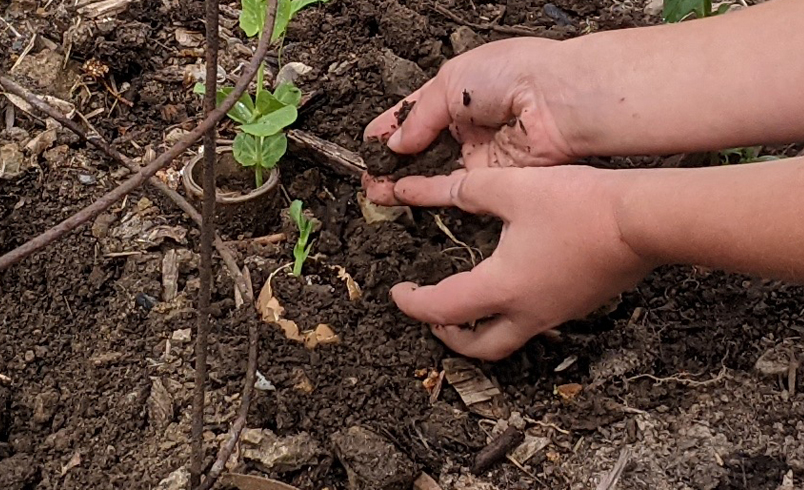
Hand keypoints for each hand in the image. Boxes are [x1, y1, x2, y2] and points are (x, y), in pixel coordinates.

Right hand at [363, 38, 578, 205]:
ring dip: (401, 181)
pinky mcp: (490, 178)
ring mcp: (478, 152)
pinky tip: (398, 194)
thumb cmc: (510, 75)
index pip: (416, 112)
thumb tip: (396, 145)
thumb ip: (419, 117)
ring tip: (373, 190)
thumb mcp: (450, 82)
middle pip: (422, 147)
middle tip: (367, 175)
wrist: (558, 100)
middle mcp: (466, 124)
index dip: (391, 127)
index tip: (367, 143)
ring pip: (432, 171)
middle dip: (392, 161)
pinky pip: (452, 188)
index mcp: (457, 91)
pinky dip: (424, 192)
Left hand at [388, 166, 652, 359]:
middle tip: (433, 313)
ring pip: (508, 340)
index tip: (398, 292)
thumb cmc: (579, 205)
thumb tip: (434, 191)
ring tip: (466, 303)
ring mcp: (557, 313)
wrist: (644, 220)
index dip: (412, 303)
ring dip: (480, 330)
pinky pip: (535, 323)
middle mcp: (528, 312)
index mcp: (502, 288)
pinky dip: (510, 315)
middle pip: (479, 348)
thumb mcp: (512, 189)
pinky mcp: (577, 304)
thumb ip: (467, 191)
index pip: (442, 308)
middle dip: (448, 336)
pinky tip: (511, 285)